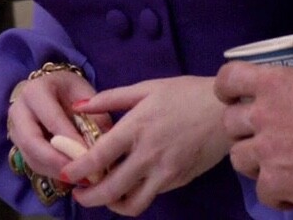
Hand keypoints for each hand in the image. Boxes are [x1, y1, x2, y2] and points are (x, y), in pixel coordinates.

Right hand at [7, 67, 101, 184]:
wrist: (50, 87)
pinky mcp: (18, 146)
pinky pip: (33, 164)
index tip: (89, 156)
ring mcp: (14, 130)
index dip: (70, 140)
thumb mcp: (85, 93)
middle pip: (32, 143)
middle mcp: (19, 110)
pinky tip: (72, 176)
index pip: (52, 120)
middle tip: (81, 174)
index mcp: (36, 91)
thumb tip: (106, 146)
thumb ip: (95, 116)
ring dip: (56, 172)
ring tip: (81, 179)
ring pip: (31, 158)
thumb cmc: (69, 90)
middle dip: (57, 161)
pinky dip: (53, 172)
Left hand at [61, 75, 228, 215]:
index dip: (76, 170)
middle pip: (110, 190)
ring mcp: (165, 172)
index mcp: (137, 127)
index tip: (66, 174)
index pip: (98, 157)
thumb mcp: (148, 87)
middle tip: (80, 194)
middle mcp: (148, 155)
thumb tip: (79, 106)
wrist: (226, 109)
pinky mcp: (178, 181)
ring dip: (113, 205)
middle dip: (89, 198)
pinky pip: (151, 196)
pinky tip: (132, 184)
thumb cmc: (186, 93)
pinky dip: (136, 196)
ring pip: (131, 204)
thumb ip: (112, 98)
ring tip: (106, 195)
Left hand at [215, 50, 292, 208]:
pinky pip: (262, 192)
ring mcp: (265, 152)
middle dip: (242, 127)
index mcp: (275, 83)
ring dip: (252, 160)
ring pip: (238, 158)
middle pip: (229, 122)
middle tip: (262, 132)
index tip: (235, 95)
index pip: (229, 78)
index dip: (227, 86)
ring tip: (271, 163)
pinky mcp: (275, 183)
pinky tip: (290, 191)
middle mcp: (262, 115)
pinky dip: (275, 193)